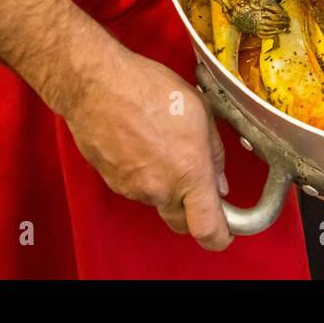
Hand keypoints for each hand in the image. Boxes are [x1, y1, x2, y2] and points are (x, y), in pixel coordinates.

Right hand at [61, 45, 232, 251]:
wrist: (96, 86)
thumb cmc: (148, 89)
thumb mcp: (201, 111)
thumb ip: (215, 153)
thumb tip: (219, 181)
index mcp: (189, 172)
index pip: (208, 228)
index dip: (221, 236)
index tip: (226, 230)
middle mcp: (161, 188)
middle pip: (183, 223)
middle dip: (194, 211)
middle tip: (199, 184)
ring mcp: (135, 189)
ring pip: (160, 201)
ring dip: (168, 186)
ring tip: (165, 145)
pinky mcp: (115, 184)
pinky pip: (139, 189)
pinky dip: (146, 175)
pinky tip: (145, 144)